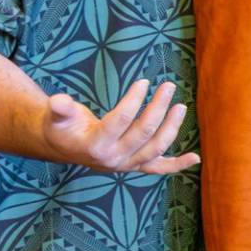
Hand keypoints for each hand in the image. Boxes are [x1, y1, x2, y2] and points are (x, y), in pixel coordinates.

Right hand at [42, 78, 199, 174]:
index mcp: (95, 146)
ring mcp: (127, 164)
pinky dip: (178, 164)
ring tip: (180, 106)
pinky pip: (159, 168)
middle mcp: (114, 159)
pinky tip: (195, 157)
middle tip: (168, 86)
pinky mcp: (135, 165)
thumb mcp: (55, 116)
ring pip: (156, 148)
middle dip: (158, 108)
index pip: (121, 121)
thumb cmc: (60, 126)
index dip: (134, 100)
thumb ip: (59, 109)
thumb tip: (59, 101)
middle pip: (143, 133)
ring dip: (172, 127)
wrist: (63, 147)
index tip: (143, 82)